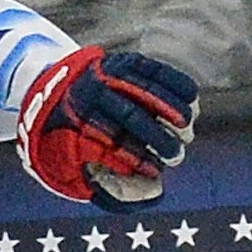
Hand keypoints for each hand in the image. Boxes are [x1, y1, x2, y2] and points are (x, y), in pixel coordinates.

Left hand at [19, 48, 197, 209]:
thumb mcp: (80, 169)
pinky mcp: (127, 61)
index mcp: (74, 123)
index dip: (135, 159)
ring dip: (173, 113)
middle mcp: (91, 95)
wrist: (59, 89)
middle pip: (130, 117)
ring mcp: (109, 74)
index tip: (154, 172)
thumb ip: (113, 190)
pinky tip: (192, 105)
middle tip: (175, 156)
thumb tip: (156, 190)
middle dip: (159, 138)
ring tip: (186, 131)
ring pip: (148, 90)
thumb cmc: (79, 141)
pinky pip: (158, 71)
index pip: (107, 143)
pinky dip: (179, 86)